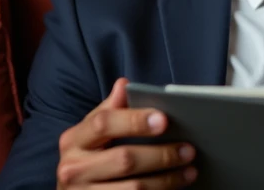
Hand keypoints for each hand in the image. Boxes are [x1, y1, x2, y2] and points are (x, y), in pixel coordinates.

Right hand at [56, 78, 196, 188]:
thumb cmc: (87, 157)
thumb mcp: (91, 132)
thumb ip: (109, 109)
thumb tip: (124, 85)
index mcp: (73, 140)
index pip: (104, 123)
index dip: (135, 120)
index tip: (164, 119)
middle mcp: (73, 168)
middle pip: (124, 159)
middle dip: (161, 154)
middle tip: (188, 149)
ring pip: (134, 188)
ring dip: (167, 180)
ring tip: (189, 170)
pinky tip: (175, 187)